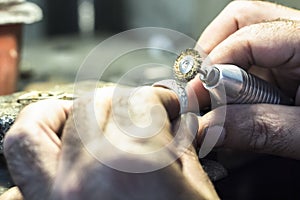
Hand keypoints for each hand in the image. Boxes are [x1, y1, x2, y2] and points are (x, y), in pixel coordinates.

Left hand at [3, 86, 217, 199]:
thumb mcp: (196, 196)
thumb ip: (179, 148)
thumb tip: (173, 119)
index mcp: (132, 170)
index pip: (138, 103)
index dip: (159, 99)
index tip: (168, 106)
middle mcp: (81, 182)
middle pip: (88, 106)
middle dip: (118, 101)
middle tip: (136, 112)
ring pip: (29, 134)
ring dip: (56, 116)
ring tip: (80, 119)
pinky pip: (16, 191)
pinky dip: (37, 170)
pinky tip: (65, 170)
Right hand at [189, 1, 299, 158]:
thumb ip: (262, 129)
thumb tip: (209, 127)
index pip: (250, 34)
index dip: (214, 63)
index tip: (195, 94)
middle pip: (242, 19)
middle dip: (211, 51)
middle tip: (199, 85)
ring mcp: (291, 50)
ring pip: (240, 37)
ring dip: (219, 66)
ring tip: (213, 94)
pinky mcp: (285, 65)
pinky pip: (248, 60)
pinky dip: (231, 79)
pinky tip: (230, 101)